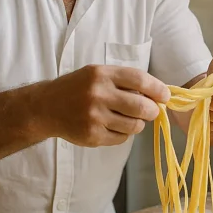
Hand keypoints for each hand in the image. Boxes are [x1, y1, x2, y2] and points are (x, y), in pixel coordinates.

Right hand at [43, 65, 169, 146]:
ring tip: (129, 118)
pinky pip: (121, 138)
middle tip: (152, 111)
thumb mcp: (98, 74)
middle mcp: (98, 94)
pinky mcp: (92, 136)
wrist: (46, 107)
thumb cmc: (78, 88)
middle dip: (152, 110)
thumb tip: (157, 95)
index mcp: (101, 74)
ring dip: (138, 123)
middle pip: (141, 106)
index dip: (157, 89)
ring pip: (134, 125)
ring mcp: (94, 117)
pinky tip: (113, 126)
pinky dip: (123, 133)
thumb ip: (125, 81)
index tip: (165, 96)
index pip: (139, 80)